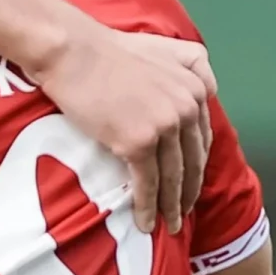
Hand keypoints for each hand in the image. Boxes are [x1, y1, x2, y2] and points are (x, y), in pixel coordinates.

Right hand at [27, 27, 215, 233]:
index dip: (196, 164)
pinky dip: (146, 207)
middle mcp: (186, 107)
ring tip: (169, 226)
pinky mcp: (138, 142)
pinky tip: (144, 222)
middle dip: (188, 191)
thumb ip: (188, 66)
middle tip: (183, 213)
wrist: (72, 52)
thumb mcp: (161, 48)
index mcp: (194, 87)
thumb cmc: (105, 49)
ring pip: (173, 177)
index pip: (203, 137)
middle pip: (192, 161)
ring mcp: (164, 125)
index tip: (190, 182)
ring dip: (171, 207)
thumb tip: (203, 89)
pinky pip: (147, 183)